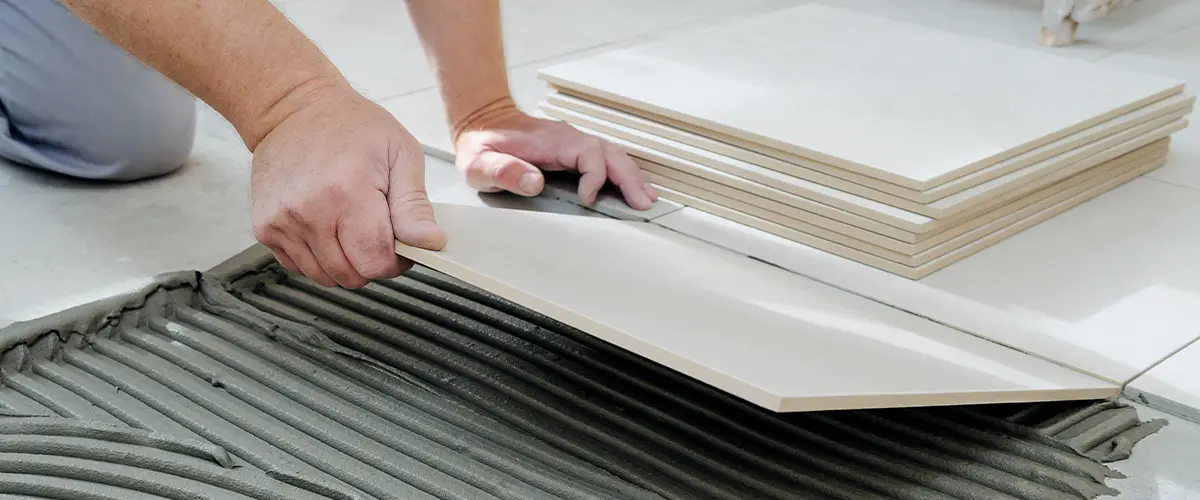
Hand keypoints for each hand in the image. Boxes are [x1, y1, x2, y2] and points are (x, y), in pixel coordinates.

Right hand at [250, 84, 446, 287]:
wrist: (294, 109)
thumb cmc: (352, 126)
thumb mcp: (400, 154)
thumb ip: (415, 206)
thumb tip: (431, 243)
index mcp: (347, 193)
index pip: (376, 262)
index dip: (395, 261)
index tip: (399, 242)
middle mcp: (309, 212)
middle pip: (351, 275)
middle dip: (371, 261)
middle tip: (376, 229)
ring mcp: (282, 223)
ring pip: (324, 277)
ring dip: (344, 262)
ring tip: (350, 224)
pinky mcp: (266, 228)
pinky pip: (300, 267)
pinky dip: (319, 257)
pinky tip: (326, 226)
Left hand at [452, 99, 657, 208]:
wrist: (481, 121)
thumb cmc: (481, 144)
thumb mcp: (479, 162)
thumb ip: (504, 171)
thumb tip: (534, 182)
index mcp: (549, 141)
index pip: (588, 153)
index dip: (594, 176)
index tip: (587, 198)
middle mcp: (566, 138)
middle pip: (609, 152)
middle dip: (629, 177)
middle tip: (642, 203)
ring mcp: (572, 142)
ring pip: (612, 154)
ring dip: (632, 175)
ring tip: (646, 198)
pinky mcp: (573, 149)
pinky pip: (605, 158)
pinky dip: (622, 172)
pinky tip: (632, 186)